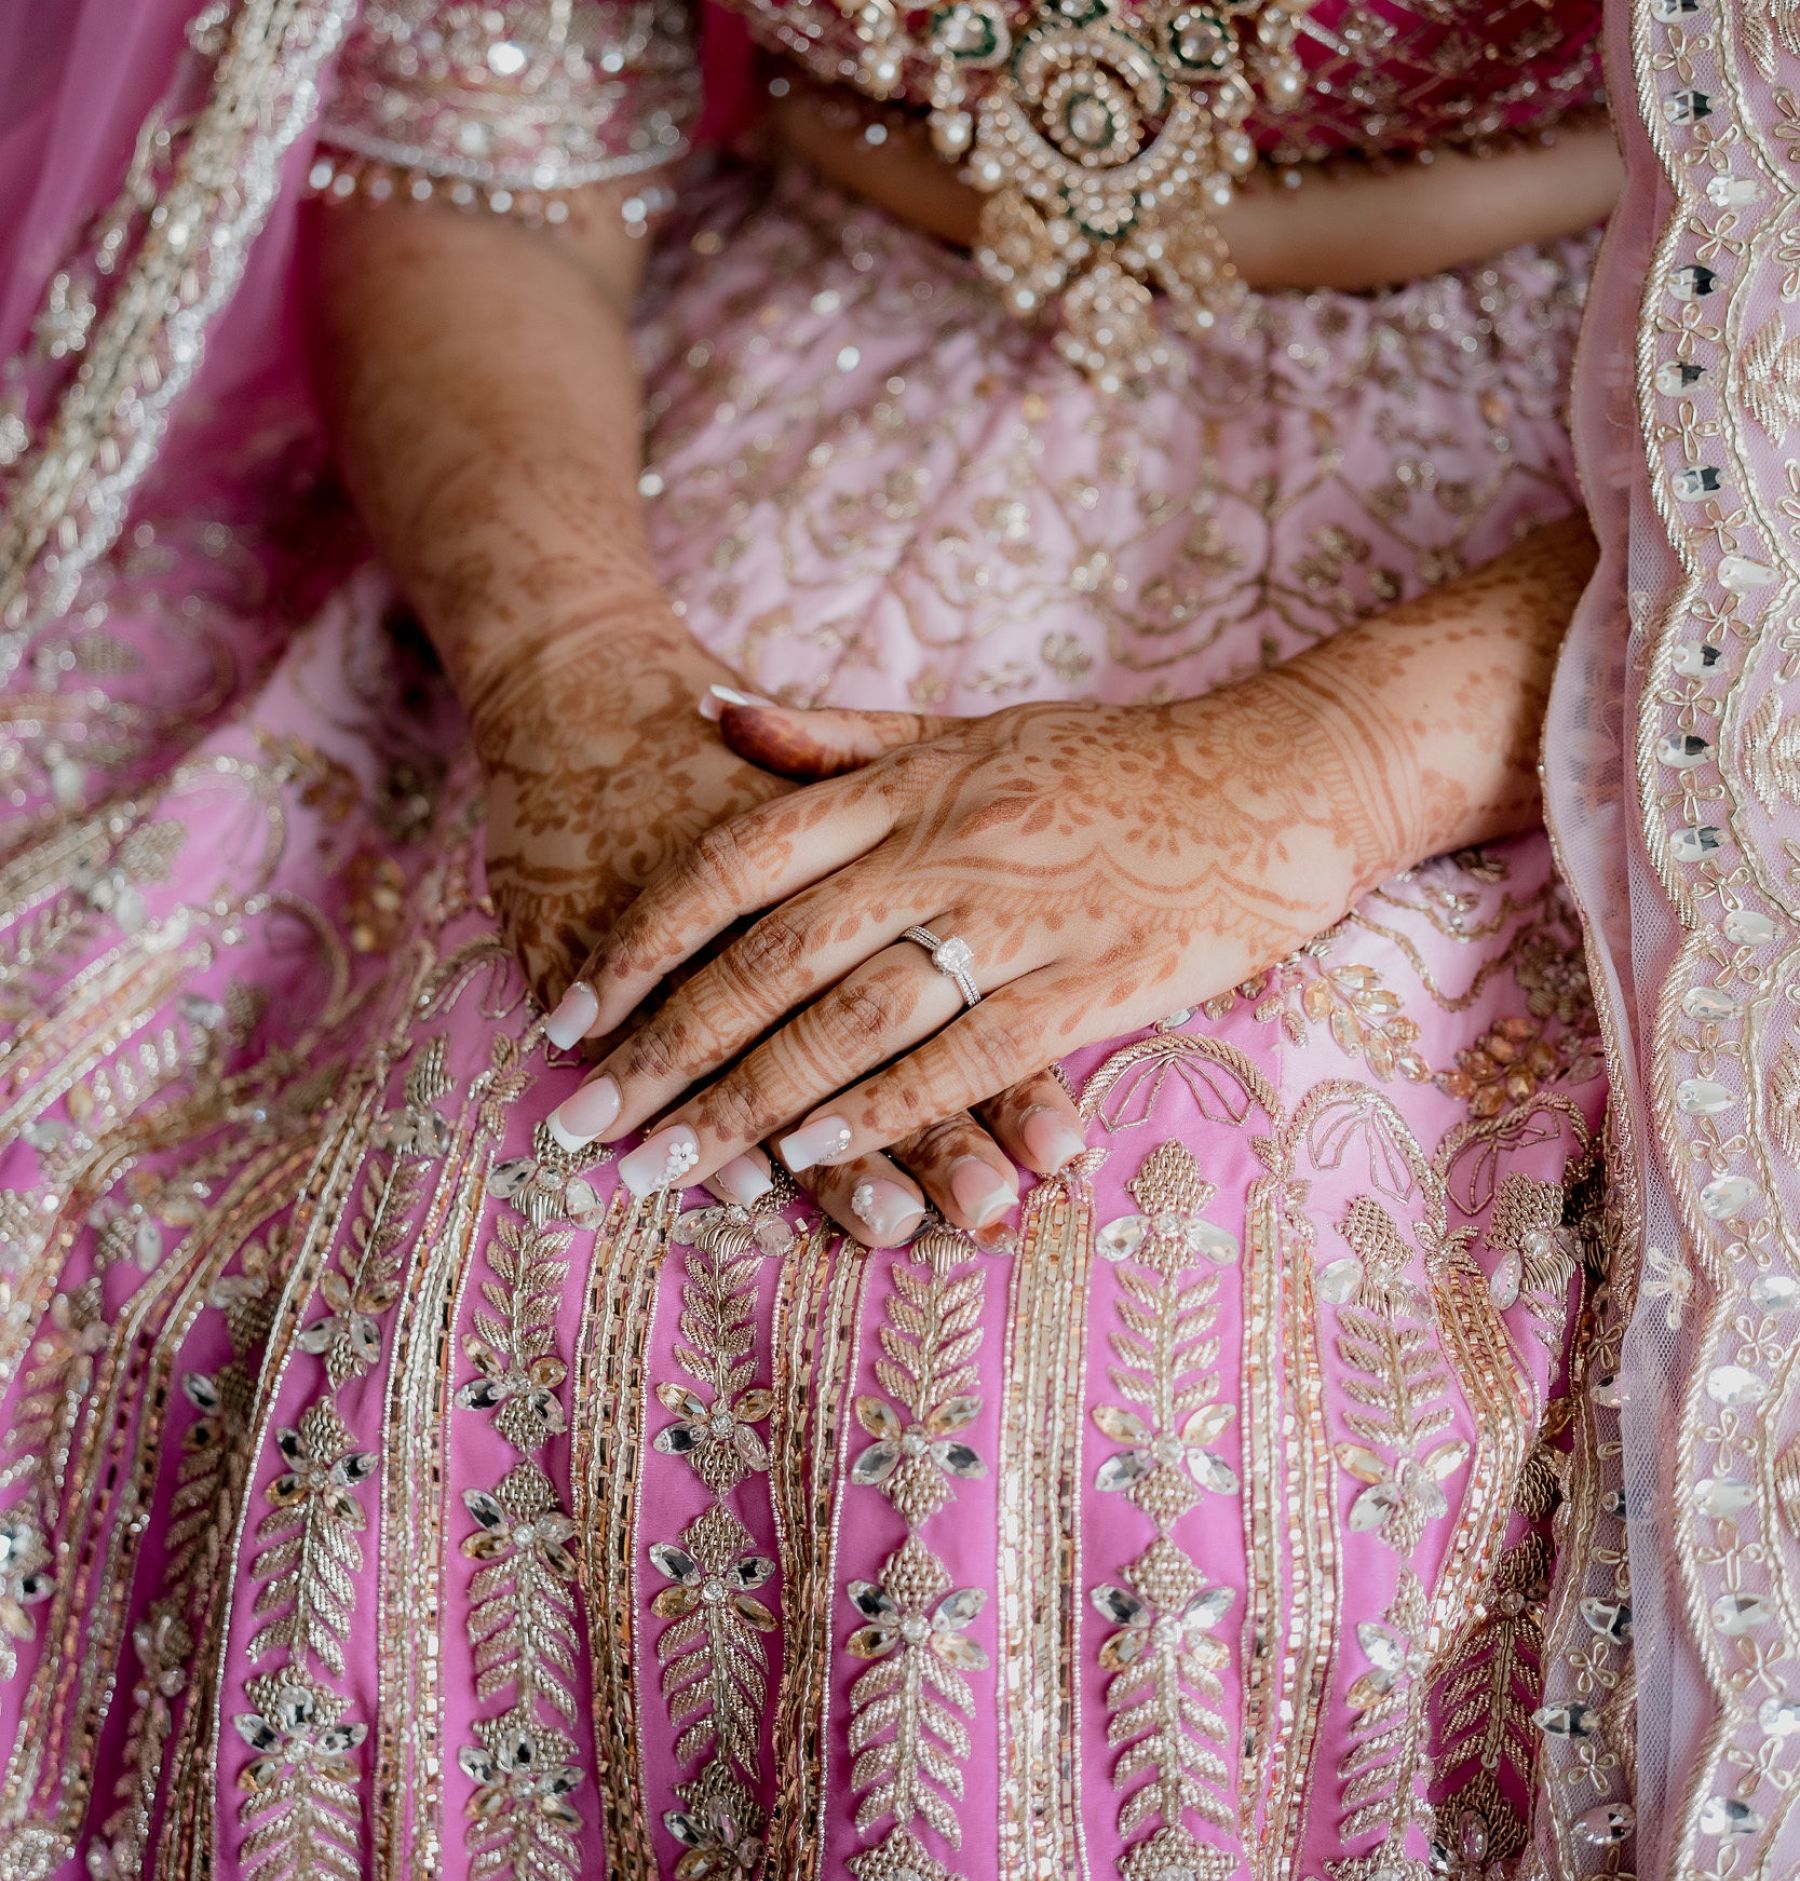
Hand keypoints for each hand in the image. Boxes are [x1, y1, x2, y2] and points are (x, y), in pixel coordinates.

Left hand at [481, 622, 1083, 1246]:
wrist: (1281, 773)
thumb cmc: (1112, 758)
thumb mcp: (966, 727)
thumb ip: (835, 736)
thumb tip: (710, 713)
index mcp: (905, 784)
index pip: (736, 860)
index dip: (642, 942)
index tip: (569, 1016)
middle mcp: (946, 845)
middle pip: (774, 956)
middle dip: (667, 1051)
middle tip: (586, 1130)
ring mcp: (1021, 916)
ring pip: (855, 1018)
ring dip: (751, 1103)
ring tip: (670, 1167)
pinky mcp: (1095, 981)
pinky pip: (968, 1055)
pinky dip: (883, 1110)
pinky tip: (813, 1162)